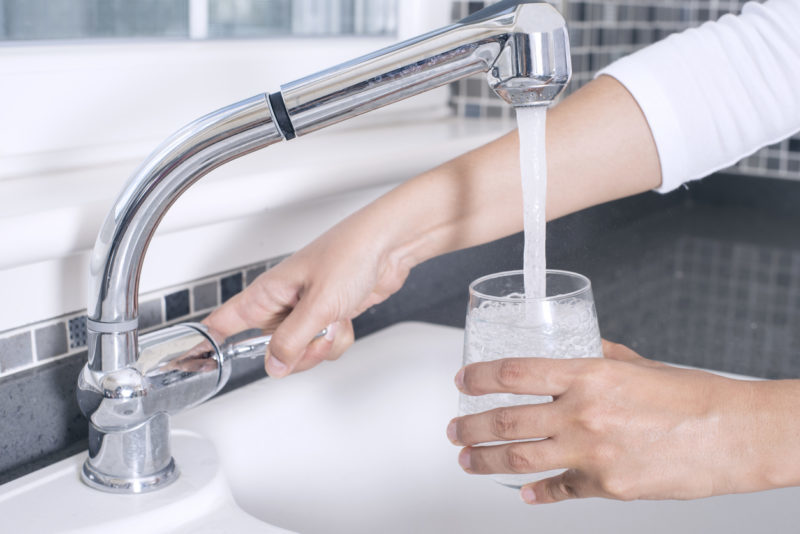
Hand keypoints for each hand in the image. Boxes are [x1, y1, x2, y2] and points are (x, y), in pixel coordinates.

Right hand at [203, 215, 413, 376]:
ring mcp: (307, 310)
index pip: (225, 321)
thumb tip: (273, 367)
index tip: (198, 363)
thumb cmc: (352, 252)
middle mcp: (283, 302)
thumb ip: (292, 340)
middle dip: (297, 354)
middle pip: (271, 349)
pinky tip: (346, 318)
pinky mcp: (330, 314)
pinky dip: (339, 339)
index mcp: (268, 293)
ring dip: (323, 346)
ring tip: (335, 321)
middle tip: (313, 338)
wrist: (390, 246)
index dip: (210, 343)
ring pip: (302, 351)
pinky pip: (326, 344)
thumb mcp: (318, 304)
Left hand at [448, 341, 774, 503]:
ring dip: (485, 460)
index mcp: (588, 375)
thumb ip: (596, 357)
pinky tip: (523, 492)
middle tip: (454, 429)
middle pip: (506, 421)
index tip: (461, 382)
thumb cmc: (690, 395)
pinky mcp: (607, 487)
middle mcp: (583, 413)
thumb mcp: (635, 363)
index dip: (479, 377)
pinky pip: (559, 490)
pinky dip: (536, 492)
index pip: (514, 373)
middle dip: (470, 427)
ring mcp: (593, 453)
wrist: (733, 434)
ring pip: (520, 459)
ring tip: (466, 460)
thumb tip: (571, 349)